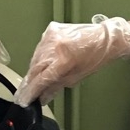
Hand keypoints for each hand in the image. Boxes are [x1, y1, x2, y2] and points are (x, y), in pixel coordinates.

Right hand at [14, 17, 129, 105]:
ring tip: (34, 81)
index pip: (41, 79)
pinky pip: (39, 48)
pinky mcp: (51, 30)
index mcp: (64, 60)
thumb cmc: (96, 56)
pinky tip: (43, 64)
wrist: (104, 38)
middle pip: (34, 69)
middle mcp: (55, 47)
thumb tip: (43, 96)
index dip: (31, 91)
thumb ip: (57, 86)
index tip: (24, 99)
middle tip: (24, 93)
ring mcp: (51, 37)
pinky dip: (39, 57)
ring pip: (35, 58)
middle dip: (29, 83)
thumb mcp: (77, 77)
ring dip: (33, 70)